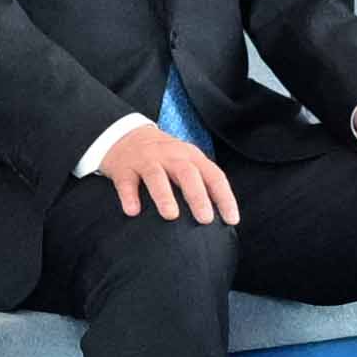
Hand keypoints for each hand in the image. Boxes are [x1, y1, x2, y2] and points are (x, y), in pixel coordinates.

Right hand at [94, 123, 238, 227]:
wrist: (125, 136)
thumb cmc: (163, 157)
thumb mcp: (185, 162)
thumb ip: (201, 182)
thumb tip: (220, 218)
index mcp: (191, 157)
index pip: (213, 175)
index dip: (224, 197)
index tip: (232, 220)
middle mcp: (171, 156)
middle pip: (187, 174)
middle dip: (198, 196)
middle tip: (205, 219)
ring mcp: (146, 160)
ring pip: (156, 176)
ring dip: (164, 195)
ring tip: (170, 215)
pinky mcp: (124, 167)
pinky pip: (126, 182)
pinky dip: (129, 196)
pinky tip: (132, 211)